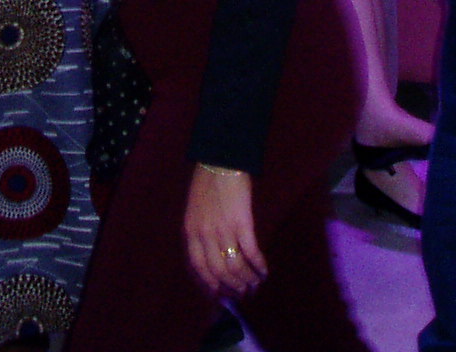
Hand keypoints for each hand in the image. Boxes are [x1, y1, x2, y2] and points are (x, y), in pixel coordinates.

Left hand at [184, 165, 266, 297]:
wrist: (220, 160)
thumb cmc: (207, 182)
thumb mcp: (194, 209)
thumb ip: (200, 230)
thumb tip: (213, 252)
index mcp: (191, 231)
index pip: (198, 266)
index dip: (210, 283)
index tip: (220, 294)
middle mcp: (205, 235)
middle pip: (219, 271)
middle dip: (232, 286)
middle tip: (243, 292)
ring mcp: (223, 230)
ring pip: (236, 266)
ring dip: (247, 279)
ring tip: (255, 285)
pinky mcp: (242, 224)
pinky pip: (251, 253)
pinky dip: (259, 266)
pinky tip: (264, 271)